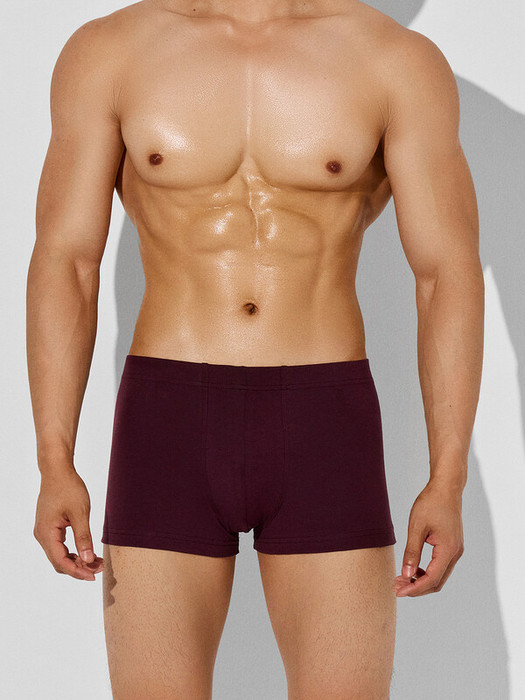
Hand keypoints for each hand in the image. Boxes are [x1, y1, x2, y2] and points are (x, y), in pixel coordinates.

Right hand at [33, 467, 103, 580]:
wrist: (57, 471)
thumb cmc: (68, 488)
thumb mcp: (80, 513)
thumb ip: (84, 538)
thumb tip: (88, 560)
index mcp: (46, 533)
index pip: (60, 561)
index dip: (77, 571)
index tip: (93, 576)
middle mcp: (42, 535)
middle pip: (58, 561)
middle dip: (78, 568)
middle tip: (98, 569)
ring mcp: (44, 531)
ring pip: (59, 555)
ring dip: (76, 560)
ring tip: (96, 562)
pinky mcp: (49, 527)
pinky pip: (59, 546)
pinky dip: (73, 551)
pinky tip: (87, 551)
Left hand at [394, 479, 463, 596]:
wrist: (446, 488)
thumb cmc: (430, 503)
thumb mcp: (416, 527)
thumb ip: (412, 552)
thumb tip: (407, 575)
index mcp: (448, 550)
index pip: (431, 579)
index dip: (414, 588)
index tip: (397, 591)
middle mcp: (455, 553)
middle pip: (437, 582)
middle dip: (416, 588)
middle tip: (396, 586)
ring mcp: (455, 550)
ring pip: (439, 576)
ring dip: (421, 581)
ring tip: (401, 579)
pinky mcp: (452, 546)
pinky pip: (440, 566)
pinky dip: (427, 572)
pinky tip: (412, 569)